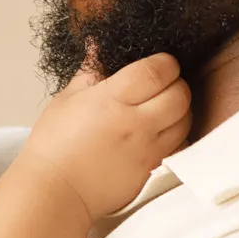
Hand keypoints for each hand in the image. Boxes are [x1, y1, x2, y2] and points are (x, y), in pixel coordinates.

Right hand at [15, 53, 188, 222]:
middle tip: (163, 85)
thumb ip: (90, 72)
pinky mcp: (151, 169)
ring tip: (163, 108)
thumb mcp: (67, 100)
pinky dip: (176, 134)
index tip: (159, 64)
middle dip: (177, 84)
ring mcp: (147, 149)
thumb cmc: (54, 146)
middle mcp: (135, 123)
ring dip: (180, 110)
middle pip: (180, 94)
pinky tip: (159, 132)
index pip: (157, 70)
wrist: (56, 192)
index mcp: (112, 99)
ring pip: (185, 120)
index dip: (165, 63)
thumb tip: (98, 45)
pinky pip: (178, 145)